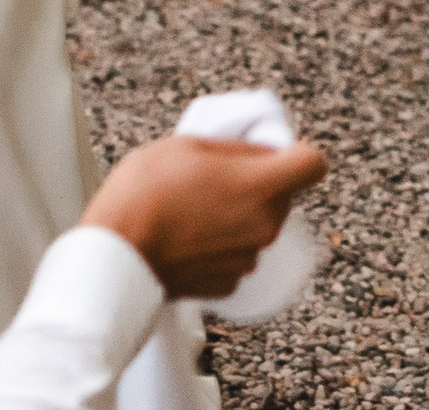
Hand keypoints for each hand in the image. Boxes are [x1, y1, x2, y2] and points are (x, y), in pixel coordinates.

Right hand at [82, 135, 328, 301]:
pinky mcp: (230, 283)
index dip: (297, 154)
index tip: (275, 153)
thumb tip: (262, 151)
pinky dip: (220, 246)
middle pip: (280, 197)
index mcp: (258, 186)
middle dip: (255, 185)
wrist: (115, 254)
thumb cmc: (142, 193)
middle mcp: (264, 226)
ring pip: (257, 226)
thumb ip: (234, 147)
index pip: (313, 163)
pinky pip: (237, 254)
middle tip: (211, 179)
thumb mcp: (184, 145)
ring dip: (236, 216)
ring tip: (191, 210)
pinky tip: (187, 238)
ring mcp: (248, 259)